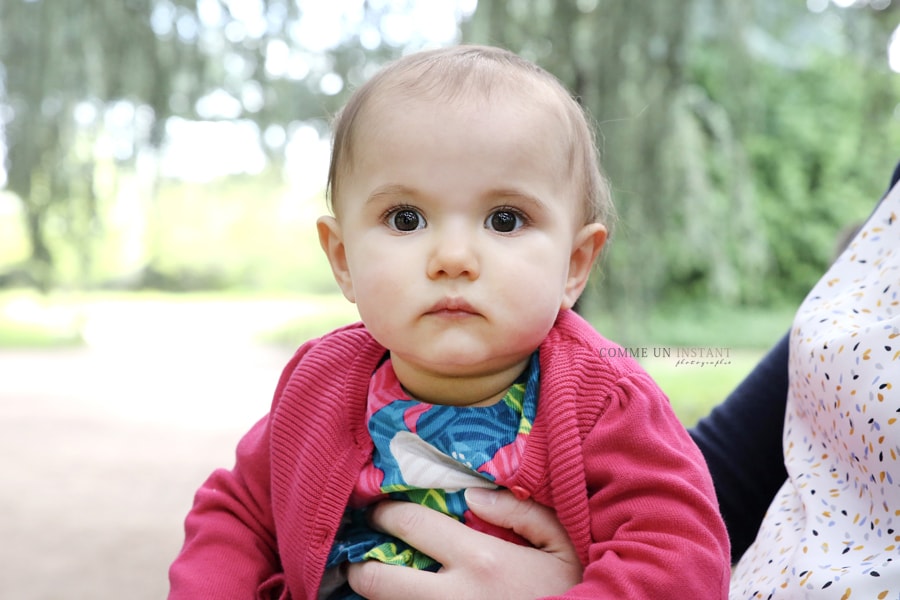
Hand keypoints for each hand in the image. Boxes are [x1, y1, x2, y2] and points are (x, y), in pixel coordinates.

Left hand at [345, 488, 581, 599]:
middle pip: (379, 582)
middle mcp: (454, 596)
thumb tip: (473, 497)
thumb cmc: (572, 588)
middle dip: (359, 567)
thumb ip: (520, 512)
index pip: (410, 525)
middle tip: (360, 556)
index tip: (378, 509)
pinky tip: (407, 598)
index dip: (384, 513)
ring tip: (378, 582)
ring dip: (378, 596)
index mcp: (480, 559)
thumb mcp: (560, 542)